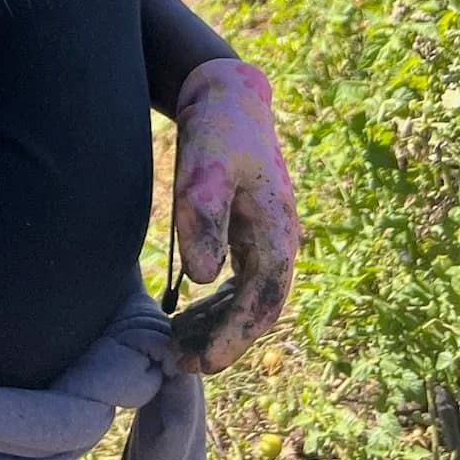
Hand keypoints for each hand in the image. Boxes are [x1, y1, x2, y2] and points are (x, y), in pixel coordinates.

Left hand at [170, 58, 298, 374]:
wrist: (227, 97)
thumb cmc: (217, 130)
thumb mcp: (205, 167)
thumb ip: (202, 216)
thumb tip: (200, 277)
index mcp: (276, 232)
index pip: (261, 302)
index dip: (234, 337)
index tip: (202, 362)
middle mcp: (280, 241)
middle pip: (259, 309)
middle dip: (224, 341)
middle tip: (181, 363)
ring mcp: (268, 237)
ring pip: (251, 299)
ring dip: (220, 326)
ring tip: (180, 347)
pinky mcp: (252, 232)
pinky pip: (242, 282)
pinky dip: (219, 305)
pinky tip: (191, 316)